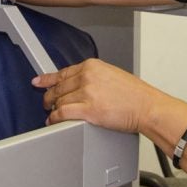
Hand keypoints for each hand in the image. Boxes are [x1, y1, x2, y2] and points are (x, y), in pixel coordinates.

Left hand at [32, 58, 166, 132]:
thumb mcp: (112, 75)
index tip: (39, 81)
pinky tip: (53, 121)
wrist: (147, 107)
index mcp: (93, 66)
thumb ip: (93, 77)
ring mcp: (87, 93)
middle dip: (49, 97)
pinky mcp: (88, 110)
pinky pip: (63, 113)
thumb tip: (78, 85)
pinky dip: (55, 118)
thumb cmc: (135, 94)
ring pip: (59, 101)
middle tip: (46, 103)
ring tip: (52, 114)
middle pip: (59, 87)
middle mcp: (88, 77)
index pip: (63, 72)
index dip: (48, 79)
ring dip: (53, 109)